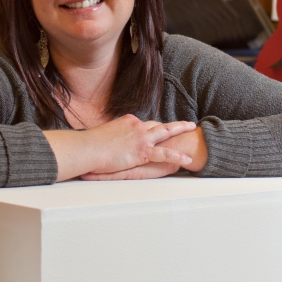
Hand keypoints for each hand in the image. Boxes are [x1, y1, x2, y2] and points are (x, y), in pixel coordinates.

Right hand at [44, 115, 197, 181]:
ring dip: (180, 130)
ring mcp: (141, 138)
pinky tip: (186, 159)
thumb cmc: (91, 145)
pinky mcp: (142, 151)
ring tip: (192, 130)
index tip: (162, 128)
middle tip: (187, 123)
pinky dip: (176, 155)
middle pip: (159, 124)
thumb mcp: (104, 136)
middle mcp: (137, 126)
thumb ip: (113, 137)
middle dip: (175, 124)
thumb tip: (113, 140)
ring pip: (166, 132)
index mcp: (128, 122)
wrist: (88, 148)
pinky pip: (163, 153)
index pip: (145, 124)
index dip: (155, 127)